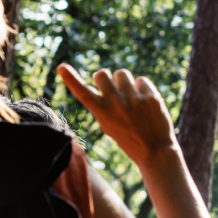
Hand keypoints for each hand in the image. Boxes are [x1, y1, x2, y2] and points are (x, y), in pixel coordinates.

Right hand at [58, 63, 177, 161]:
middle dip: (104, 77)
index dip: (71, 79)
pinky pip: (141, 80)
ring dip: (124, 82)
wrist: (155, 151)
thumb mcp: (108, 125)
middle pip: (102, 74)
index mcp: (103, 114)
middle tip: (112, 88)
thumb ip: (102, 105)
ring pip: (121, 73)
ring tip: (131, 98)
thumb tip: (101, 79)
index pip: (83, 94)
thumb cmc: (128, 136)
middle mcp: (117, 105)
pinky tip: (146, 103)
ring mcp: (134, 100)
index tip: (61, 67)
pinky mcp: (151, 97)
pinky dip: (142, 88)